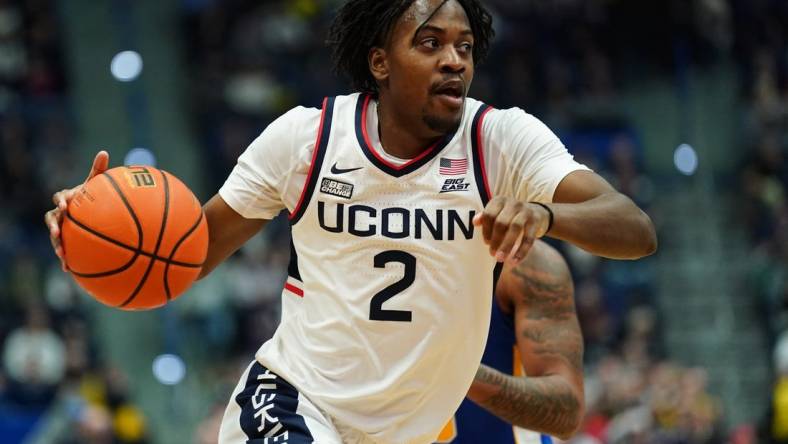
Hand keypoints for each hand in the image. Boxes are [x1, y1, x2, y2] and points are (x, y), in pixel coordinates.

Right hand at [44, 151, 109, 271]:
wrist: (90, 213)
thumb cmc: (92, 197)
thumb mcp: (96, 184)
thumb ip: (98, 170)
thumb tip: (104, 152)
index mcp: (68, 199)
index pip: (60, 198)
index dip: (61, 201)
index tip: (66, 205)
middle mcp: (61, 213)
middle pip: (52, 219)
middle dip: (53, 226)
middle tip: (57, 232)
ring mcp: (61, 228)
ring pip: (54, 236)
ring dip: (56, 244)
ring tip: (62, 254)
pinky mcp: (66, 240)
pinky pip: (63, 250)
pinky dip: (65, 259)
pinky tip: (69, 270)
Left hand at [472, 197, 550, 262]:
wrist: (537, 212)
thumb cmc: (511, 215)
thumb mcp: (498, 212)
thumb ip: (486, 218)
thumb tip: (475, 222)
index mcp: (500, 201)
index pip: (489, 215)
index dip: (486, 230)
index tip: (486, 242)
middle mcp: (513, 203)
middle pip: (501, 222)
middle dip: (495, 240)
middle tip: (492, 253)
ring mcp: (526, 211)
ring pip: (515, 228)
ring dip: (506, 245)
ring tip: (500, 258)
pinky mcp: (536, 220)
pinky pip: (529, 238)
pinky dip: (521, 251)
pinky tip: (514, 261)